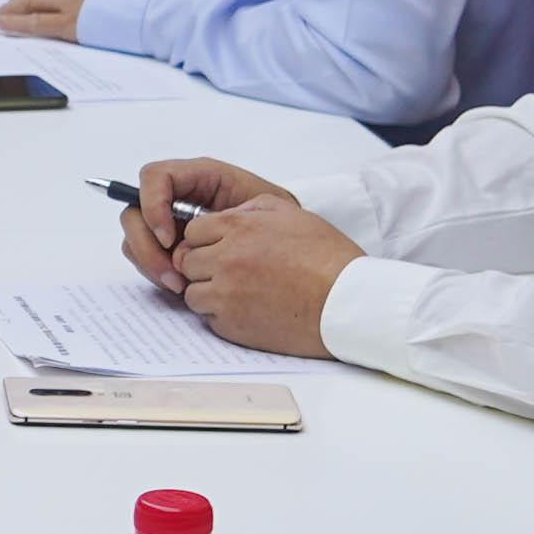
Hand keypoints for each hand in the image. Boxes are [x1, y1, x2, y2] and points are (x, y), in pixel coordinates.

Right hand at [115, 158, 286, 288]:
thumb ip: (235, 212)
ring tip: (180, 285)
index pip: (155, 177)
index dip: (153, 205)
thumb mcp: (268, 207)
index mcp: (198, 177)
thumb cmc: (281, 224)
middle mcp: (176, 198)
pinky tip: (180, 286)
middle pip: (134, 212)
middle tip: (172, 274)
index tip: (169, 238)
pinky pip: (144, 258)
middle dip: (146, 246)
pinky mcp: (166, 248)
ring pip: (134, 238)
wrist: (287, 250)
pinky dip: (156, 274)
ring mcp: (168, 223)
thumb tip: (196, 227)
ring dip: (150, 264)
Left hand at [171, 189, 363, 357]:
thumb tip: (229, 214)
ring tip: (238, 292)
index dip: (204, 239)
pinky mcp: (232, 325)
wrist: (345, 302)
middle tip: (227, 271)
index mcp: (238, 228)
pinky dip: (221, 315)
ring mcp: (226, 295)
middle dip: (203, 265)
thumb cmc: (326, 258)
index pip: (193, 231)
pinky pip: (209, 318)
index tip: (218, 247)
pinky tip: (248, 309)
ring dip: (209, 291)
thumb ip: (252, 209)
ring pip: (192, 292)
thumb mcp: (291, 214)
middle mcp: (226, 260)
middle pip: (188, 262)